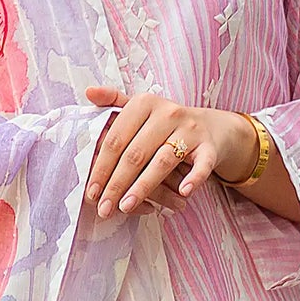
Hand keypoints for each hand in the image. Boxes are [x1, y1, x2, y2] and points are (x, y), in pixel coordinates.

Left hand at [83, 87, 257, 218]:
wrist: (210, 127)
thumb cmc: (164, 123)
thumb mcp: (140, 109)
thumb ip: (113, 103)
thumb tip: (89, 92)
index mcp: (144, 103)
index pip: (116, 138)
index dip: (101, 167)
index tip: (90, 191)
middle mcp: (168, 113)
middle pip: (136, 153)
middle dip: (116, 184)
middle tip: (104, 208)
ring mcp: (190, 130)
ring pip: (162, 161)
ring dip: (143, 187)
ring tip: (126, 207)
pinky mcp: (209, 147)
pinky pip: (202, 165)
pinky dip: (194, 178)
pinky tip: (183, 193)